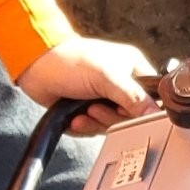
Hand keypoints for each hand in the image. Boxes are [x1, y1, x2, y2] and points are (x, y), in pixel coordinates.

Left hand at [18, 34, 160, 132]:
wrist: (35, 66)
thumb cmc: (70, 60)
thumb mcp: (107, 77)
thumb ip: (133, 97)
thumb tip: (154, 114)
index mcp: (133, 69)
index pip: (152, 98)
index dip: (140, 111)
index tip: (125, 111)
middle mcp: (122, 85)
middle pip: (131, 117)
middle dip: (111, 117)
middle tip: (97, 108)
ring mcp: (105, 98)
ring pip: (113, 125)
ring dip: (96, 122)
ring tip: (84, 110)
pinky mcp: (88, 111)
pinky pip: (95, 129)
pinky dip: (84, 126)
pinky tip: (76, 117)